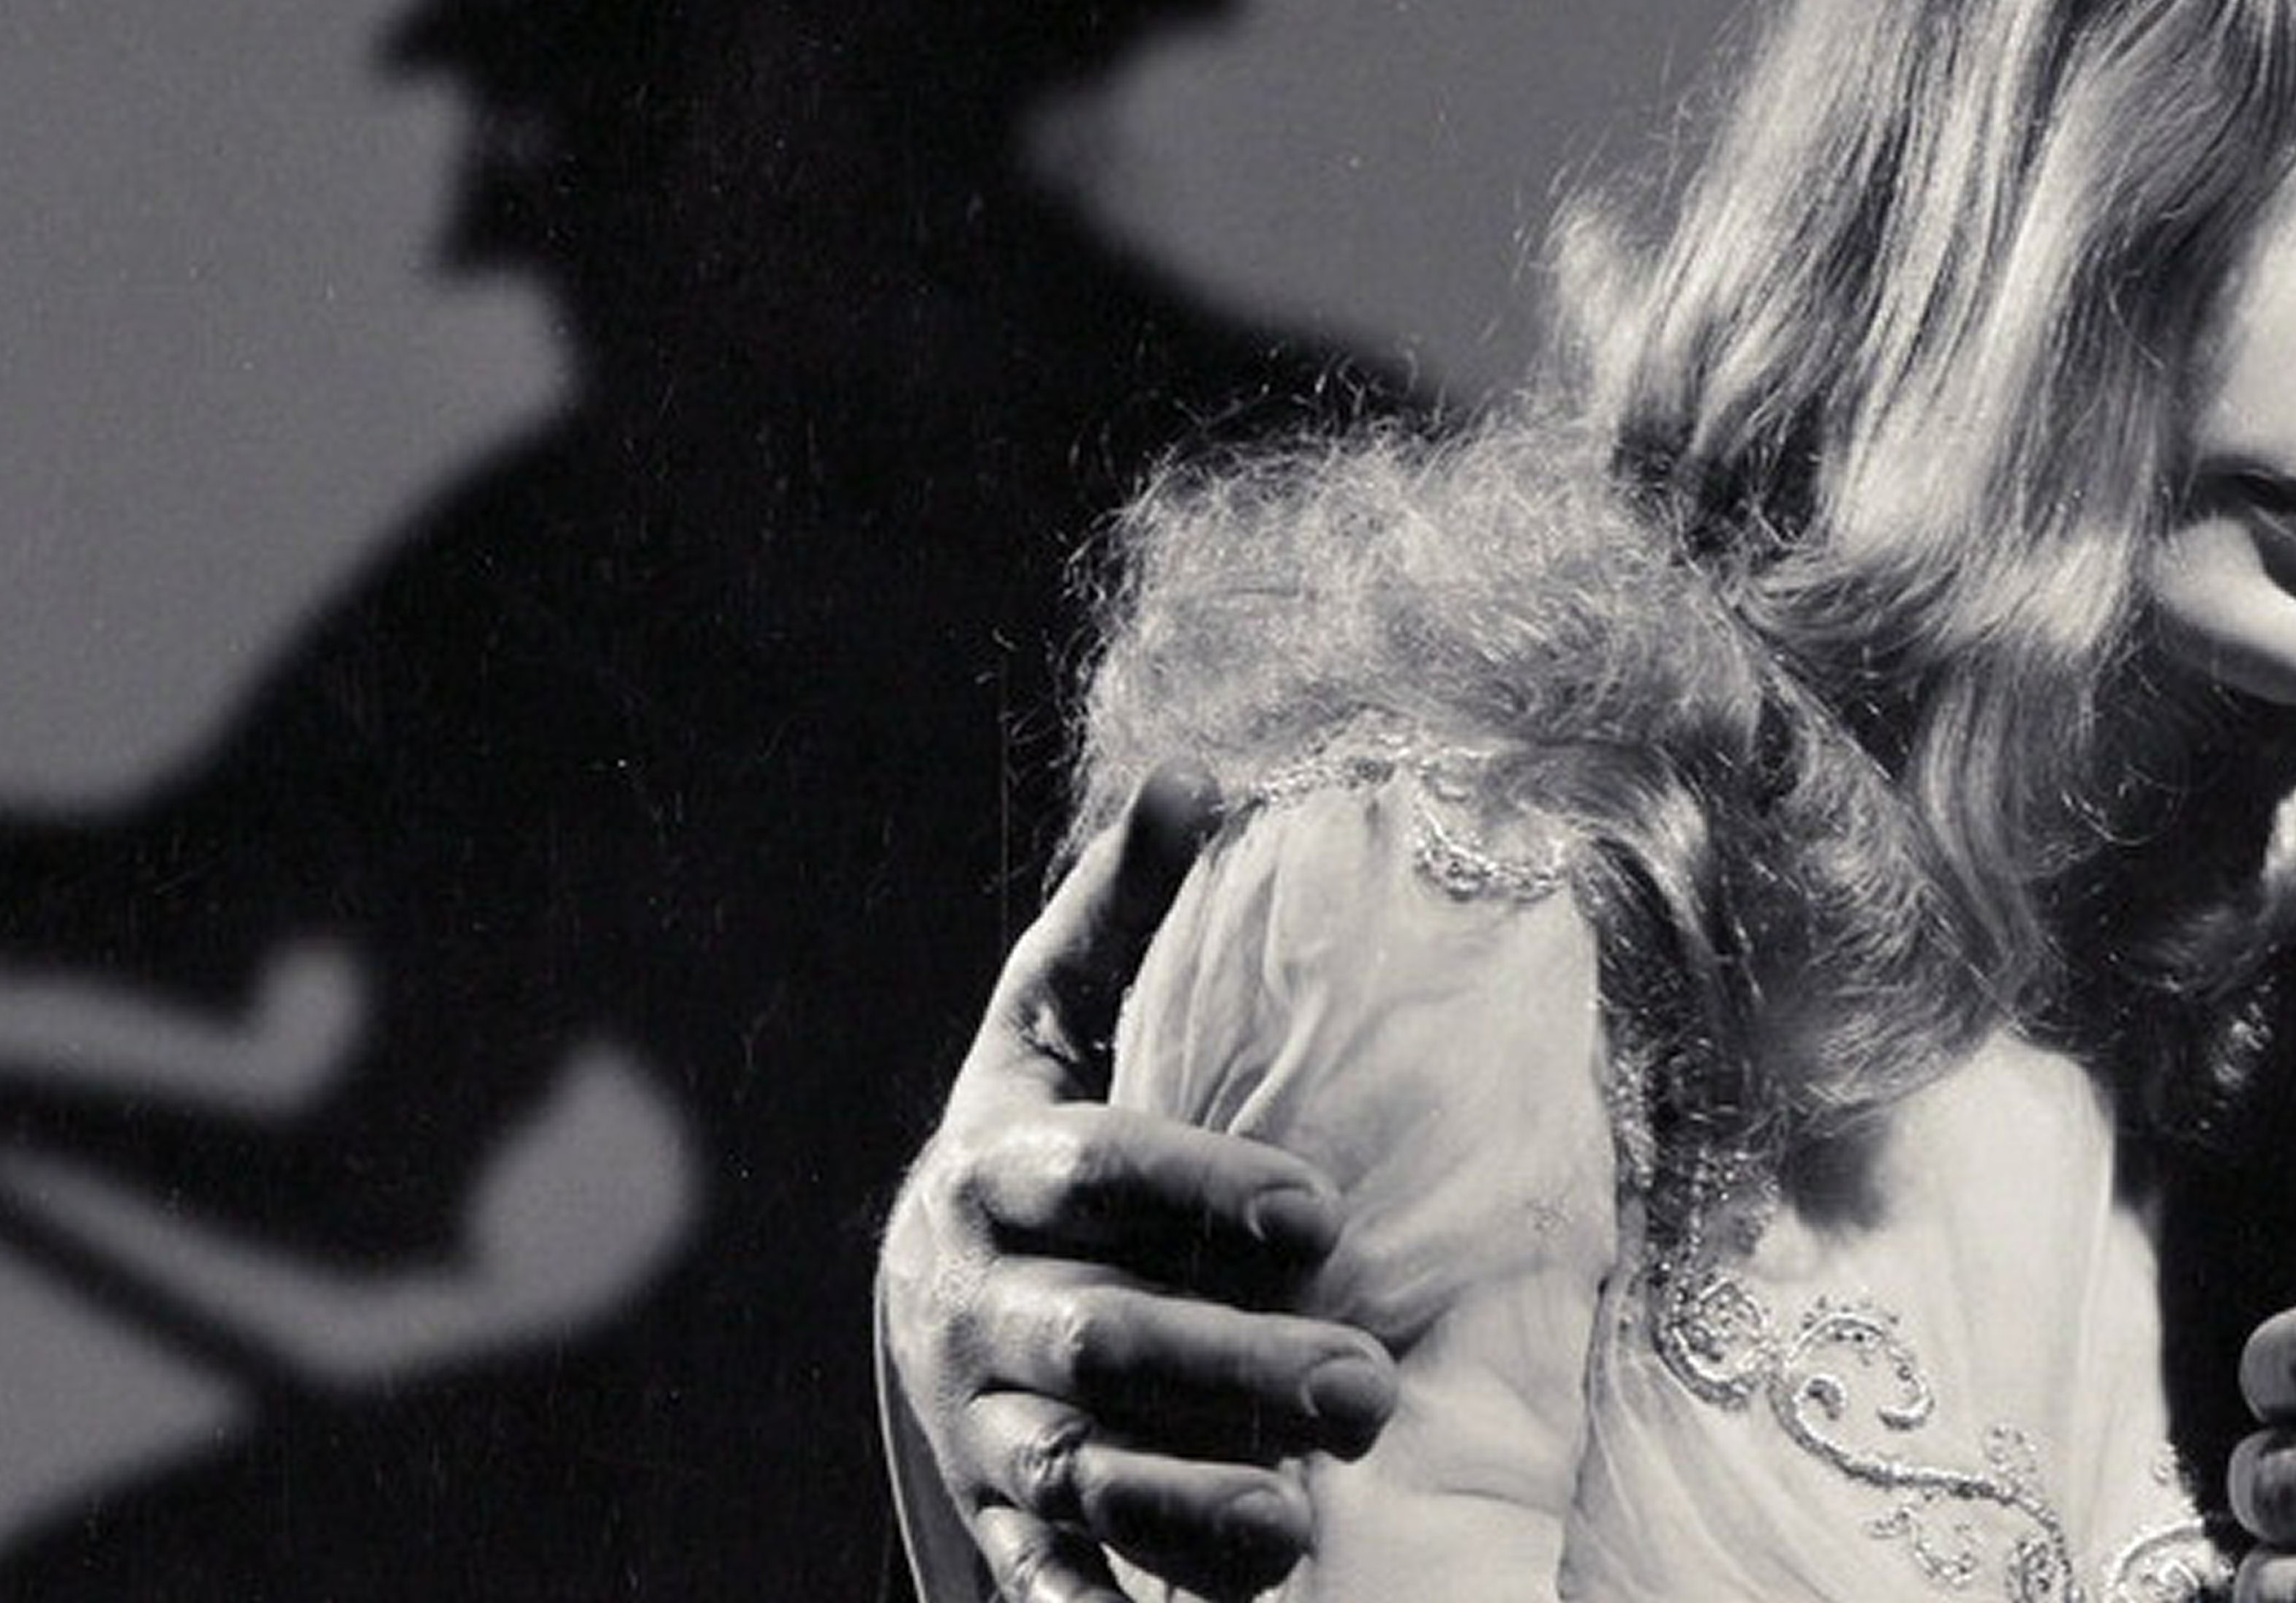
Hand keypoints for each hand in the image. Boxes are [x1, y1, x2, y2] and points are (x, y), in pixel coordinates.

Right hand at [877, 770, 1395, 1601]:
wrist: (929, 1309)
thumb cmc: (1040, 1153)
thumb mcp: (1056, 1029)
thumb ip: (1117, 918)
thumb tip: (1190, 774)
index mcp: (993, 1174)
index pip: (1095, 1175)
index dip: (1197, 1189)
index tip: (1318, 1212)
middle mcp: (976, 1309)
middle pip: (1102, 1344)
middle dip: (1231, 1370)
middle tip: (1365, 1389)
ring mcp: (986, 1429)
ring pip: (1078, 1479)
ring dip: (1181, 1511)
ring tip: (1293, 1531)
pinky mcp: (1002, 1530)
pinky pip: (1049, 1587)